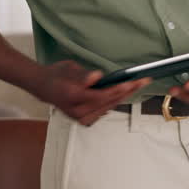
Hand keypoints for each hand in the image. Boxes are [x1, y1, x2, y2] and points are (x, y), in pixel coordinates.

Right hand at [32, 60, 149, 126]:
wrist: (45, 87)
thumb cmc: (57, 75)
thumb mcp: (69, 68)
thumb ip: (83, 75)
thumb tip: (96, 77)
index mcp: (72, 96)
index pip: (101, 95)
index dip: (118, 89)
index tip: (132, 83)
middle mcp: (77, 111)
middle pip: (109, 102)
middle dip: (128, 91)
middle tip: (144, 81)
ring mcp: (81, 117)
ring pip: (109, 107)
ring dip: (124, 96)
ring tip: (138, 85)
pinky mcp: (84, 120)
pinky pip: (104, 110)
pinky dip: (115, 101)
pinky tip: (124, 93)